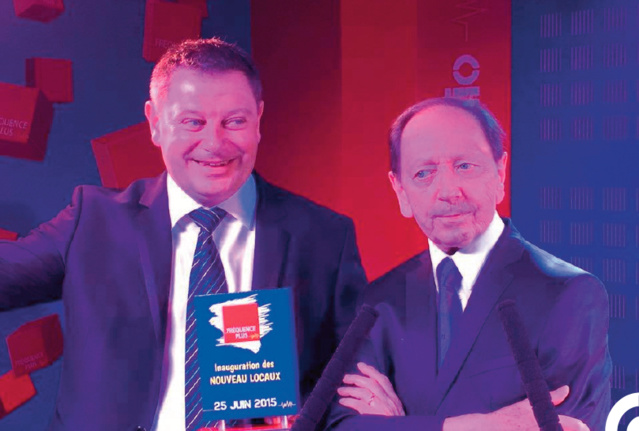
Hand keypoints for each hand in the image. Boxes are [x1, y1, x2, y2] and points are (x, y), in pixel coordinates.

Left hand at [337, 362, 404, 415]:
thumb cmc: (394, 426)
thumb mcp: (396, 415)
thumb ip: (387, 404)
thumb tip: (372, 394)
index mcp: (395, 401)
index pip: (384, 381)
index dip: (372, 371)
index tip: (361, 366)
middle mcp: (390, 403)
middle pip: (371, 383)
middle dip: (356, 378)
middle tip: (345, 377)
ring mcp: (382, 410)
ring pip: (364, 392)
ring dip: (350, 389)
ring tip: (340, 390)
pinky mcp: (373, 417)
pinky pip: (359, 404)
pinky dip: (349, 400)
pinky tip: (343, 401)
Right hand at [444, 386, 588, 430]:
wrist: (490, 428)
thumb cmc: (508, 416)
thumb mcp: (528, 405)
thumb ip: (550, 397)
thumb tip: (566, 389)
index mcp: (546, 420)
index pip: (575, 425)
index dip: (582, 428)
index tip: (585, 429)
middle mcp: (544, 429)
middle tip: (578, 430)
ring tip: (555, 428)